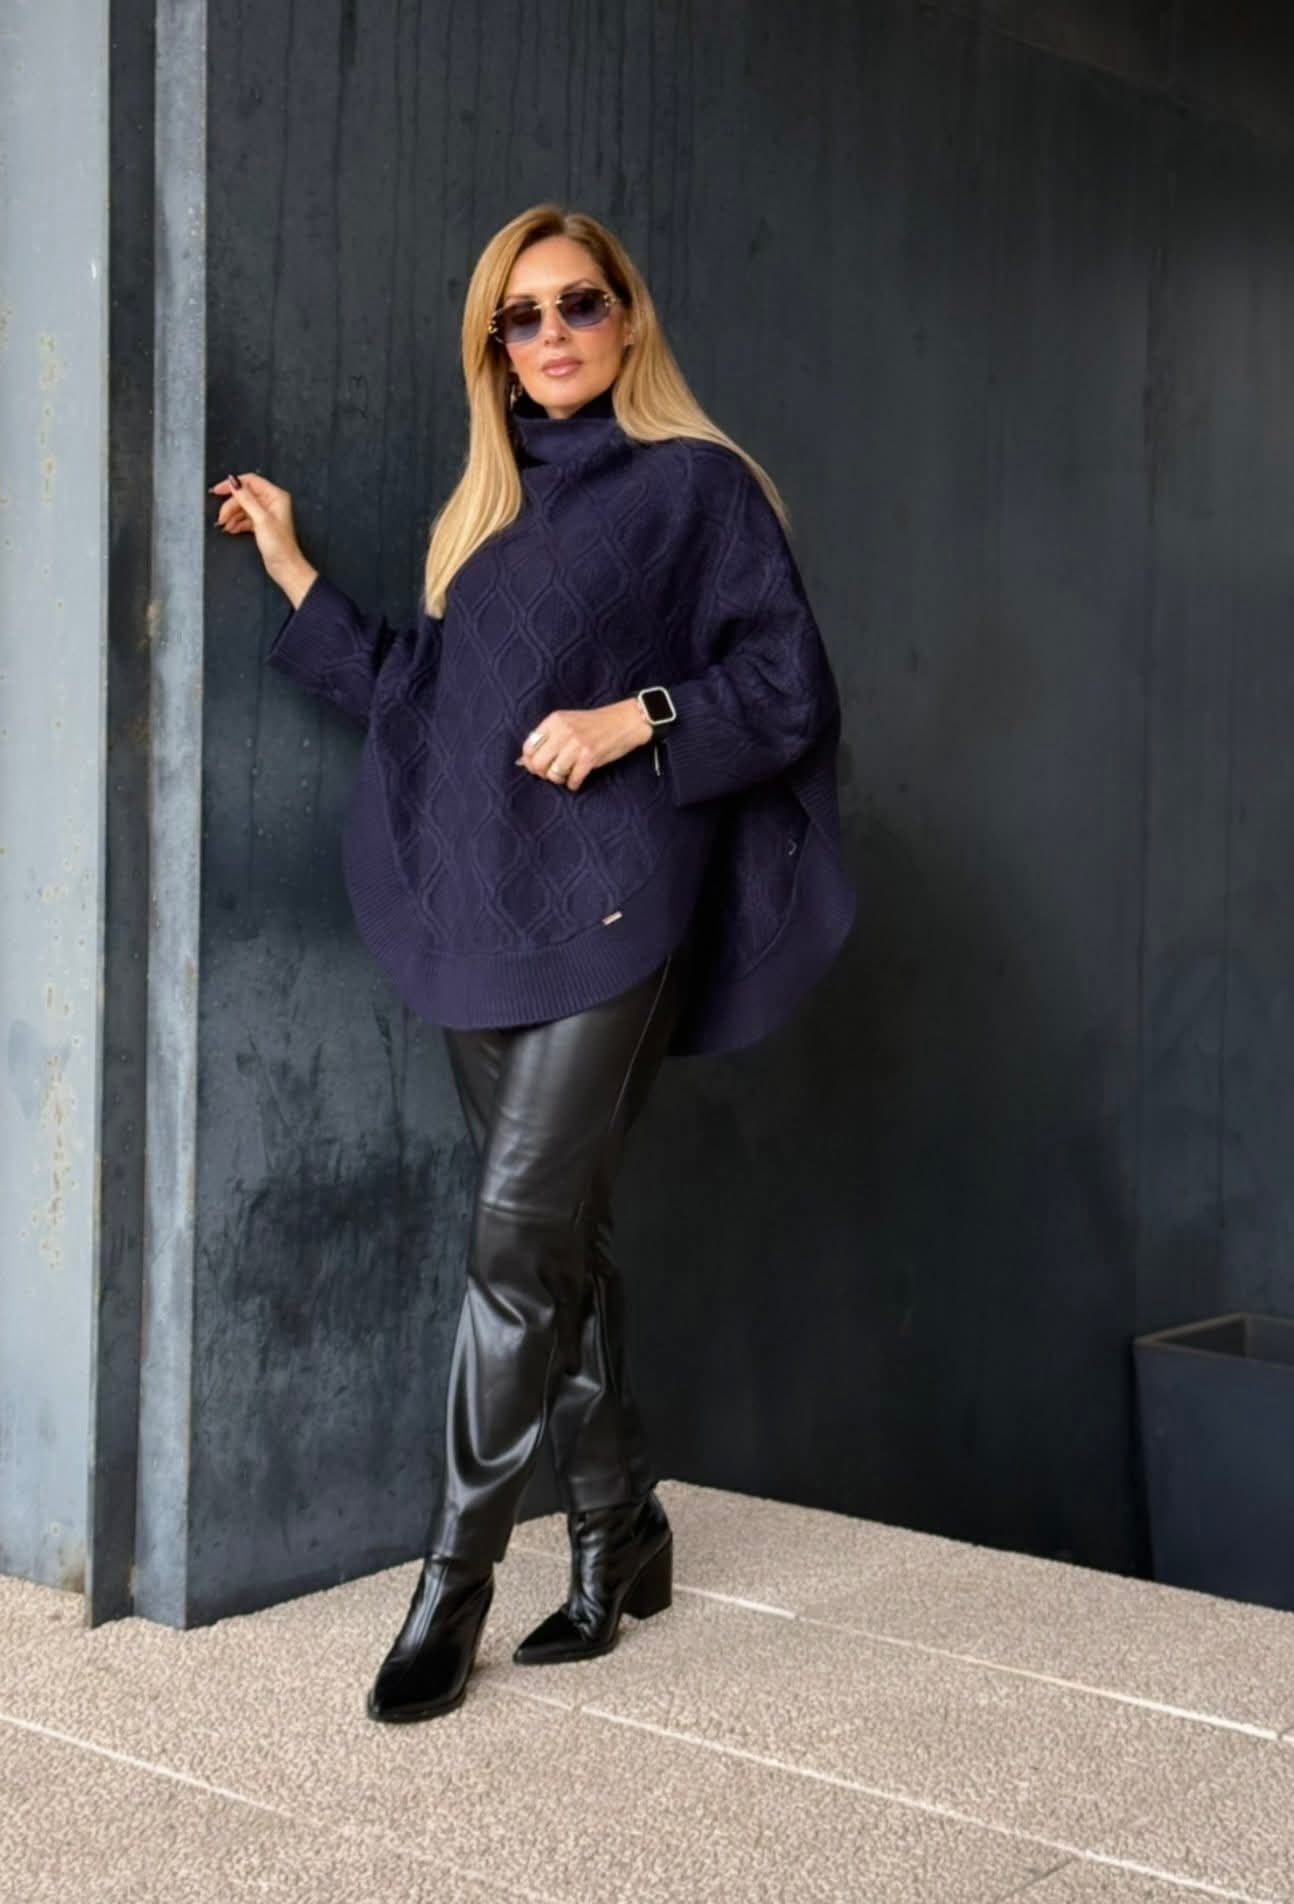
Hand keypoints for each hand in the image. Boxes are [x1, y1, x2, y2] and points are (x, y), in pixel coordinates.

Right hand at [208, 471, 317, 606]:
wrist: (285, 566)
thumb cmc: (280, 546)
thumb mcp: (261, 519)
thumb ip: (246, 499)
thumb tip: (234, 482)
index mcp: (275, 496)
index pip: (250, 481)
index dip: (233, 485)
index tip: (218, 490)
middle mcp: (272, 503)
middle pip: (244, 496)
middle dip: (231, 506)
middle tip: (222, 517)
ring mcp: (266, 514)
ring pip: (243, 508)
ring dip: (232, 516)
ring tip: (225, 525)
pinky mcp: (262, 525)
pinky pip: (245, 519)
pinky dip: (237, 523)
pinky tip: (231, 529)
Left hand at [515, 699, 654, 792]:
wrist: (625, 721)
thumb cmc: (595, 724)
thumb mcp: (568, 722)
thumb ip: (548, 738)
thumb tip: (523, 761)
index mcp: (555, 720)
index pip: (528, 746)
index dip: (530, 761)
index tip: (539, 766)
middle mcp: (563, 731)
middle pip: (538, 763)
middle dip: (543, 773)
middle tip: (553, 773)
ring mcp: (577, 744)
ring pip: (553, 773)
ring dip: (558, 779)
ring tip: (566, 775)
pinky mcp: (590, 757)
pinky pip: (572, 779)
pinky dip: (572, 784)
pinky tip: (576, 780)